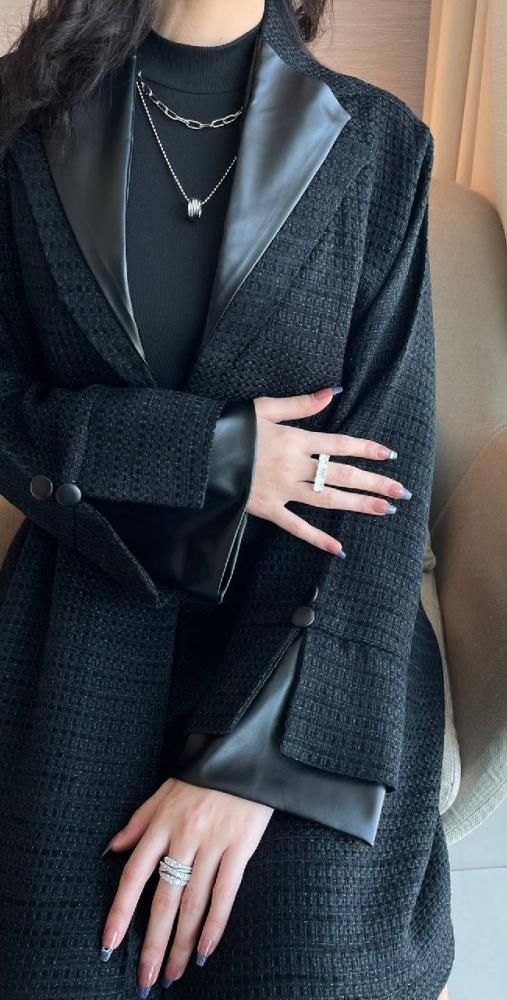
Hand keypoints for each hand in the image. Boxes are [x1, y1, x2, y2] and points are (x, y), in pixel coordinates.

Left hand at [100, 777, 273, 992]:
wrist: (244, 753)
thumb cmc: (203, 773)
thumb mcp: (164, 791)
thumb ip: (138, 822)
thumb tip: (112, 849)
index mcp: (162, 824)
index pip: (135, 875)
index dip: (121, 911)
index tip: (109, 943)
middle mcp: (184, 836)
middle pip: (164, 899)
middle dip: (153, 943)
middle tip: (145, 979)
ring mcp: (213, 843)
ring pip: (194, 903)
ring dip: (183, 943)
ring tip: (175, 972)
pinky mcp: (240, 846)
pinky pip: (226, 892)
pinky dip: (215, 924)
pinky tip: (207, 948)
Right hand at [247, 386, 411, 555]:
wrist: (199, 454)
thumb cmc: (231, 427)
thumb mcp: (264, 408)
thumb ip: (301, 404)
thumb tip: (332, 393)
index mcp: (295, 440)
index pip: (340, 444)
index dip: (367, 449)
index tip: (390, 455)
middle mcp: (294, 466)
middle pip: (342, 475)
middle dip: (374, 483)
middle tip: (402, 492)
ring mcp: (282, 490)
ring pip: (327, 499)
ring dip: (358, 505)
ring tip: (385, 510)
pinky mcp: (267, 509)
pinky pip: (297, 527)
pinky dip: (318, 539)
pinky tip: (339, 548)